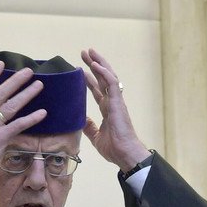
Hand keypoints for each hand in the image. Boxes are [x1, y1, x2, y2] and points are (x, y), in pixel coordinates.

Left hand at [80, 49, 149, 171]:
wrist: (125, 155)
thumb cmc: (114, 148)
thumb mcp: (95, 136)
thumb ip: (89, 126)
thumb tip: (80, 120)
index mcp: (107, 109)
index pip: (97, 89)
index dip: (89, 78)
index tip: (81, 69)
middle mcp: (112, 102)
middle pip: (103, 78)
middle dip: (94, 64)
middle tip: (84, 53)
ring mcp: (116, 101)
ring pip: (108, 76)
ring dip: (99, 63)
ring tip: (89, 52)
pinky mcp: (118, 102)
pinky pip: (112, 84)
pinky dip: (104, 73)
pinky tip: (96, 65)